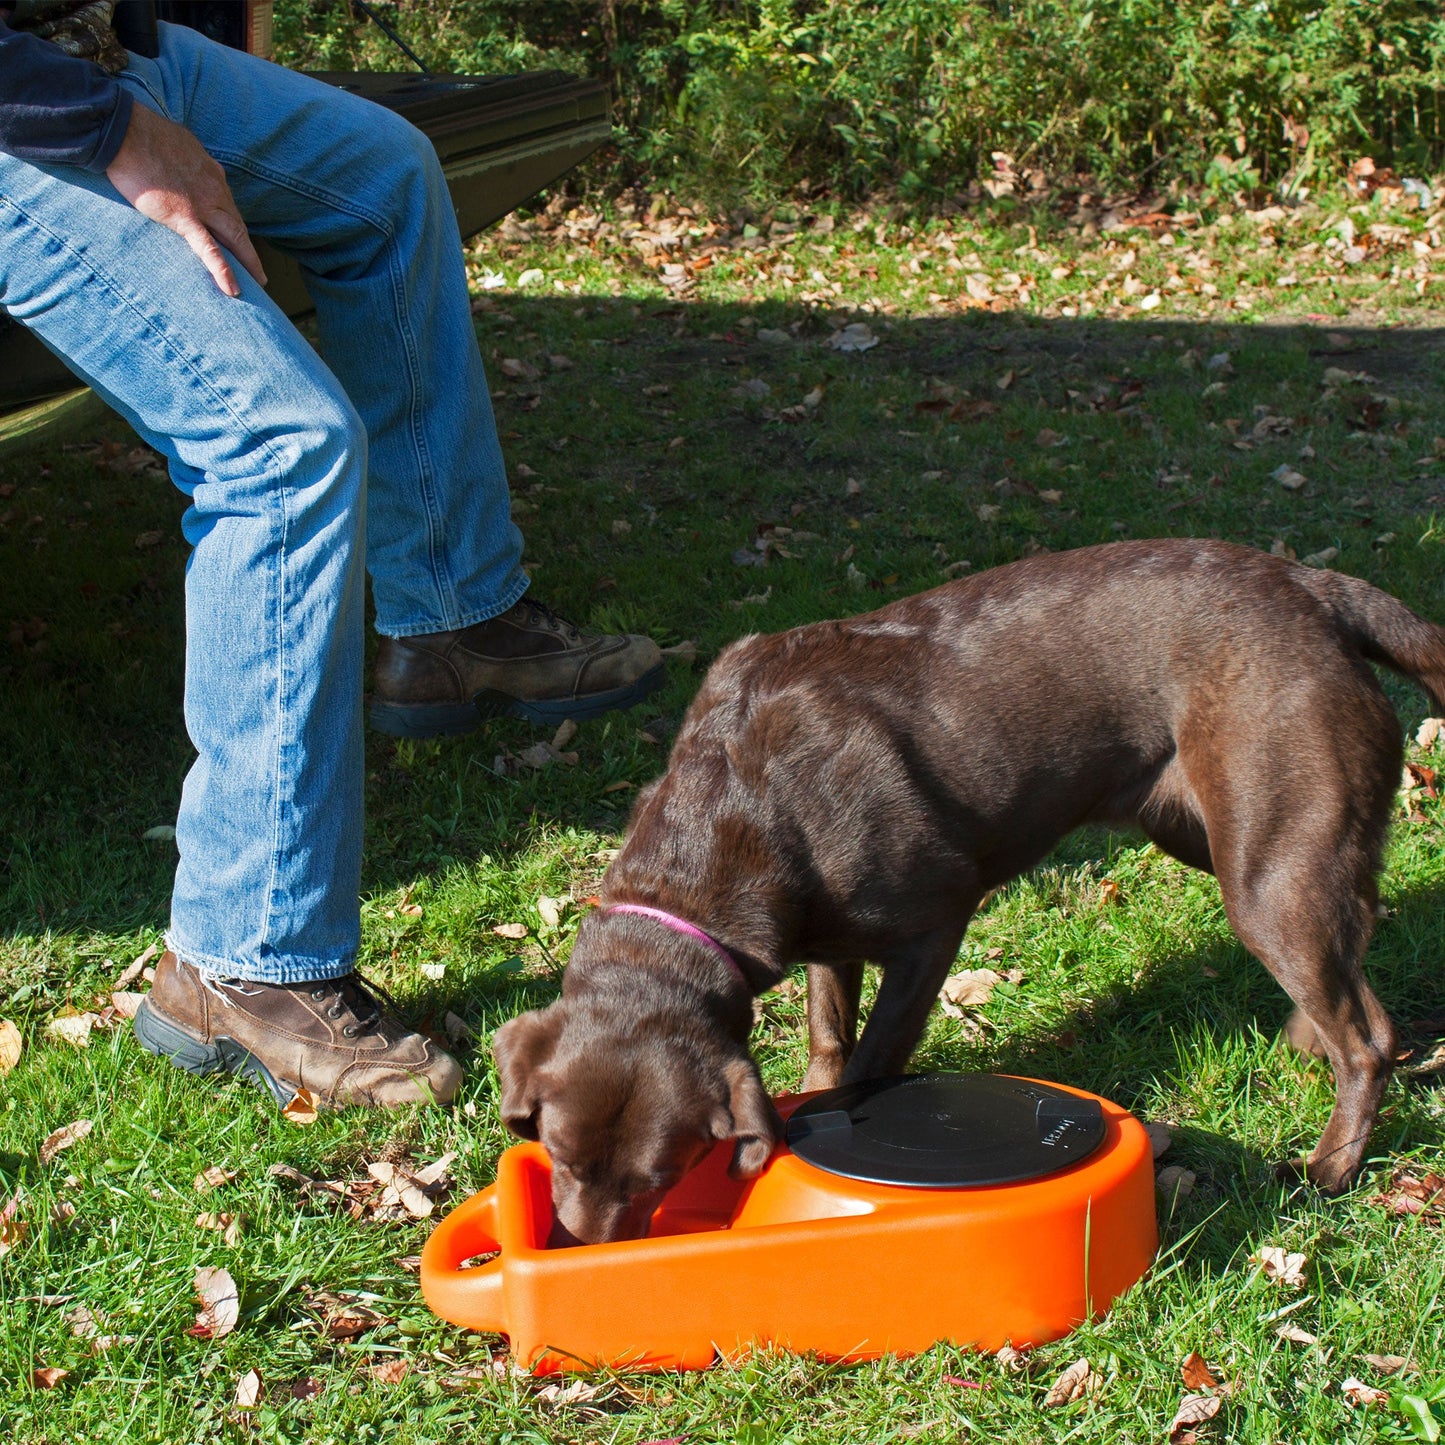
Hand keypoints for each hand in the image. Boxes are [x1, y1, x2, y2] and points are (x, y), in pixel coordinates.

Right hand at [105, 102, 266, 297]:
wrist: (124, 130)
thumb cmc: (141, 132)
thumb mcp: (176, 143)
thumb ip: (186, 158)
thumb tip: (186, 162)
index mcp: (210, 172)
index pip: (227, 204)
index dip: (233, 223)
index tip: (238, 238)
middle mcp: (214, 190)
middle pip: (237, 225)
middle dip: (248, 249)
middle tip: (257, 271)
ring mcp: (202, 205)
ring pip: (235, 238)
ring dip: (248, 262)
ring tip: (257, 282)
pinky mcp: (184, 217)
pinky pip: (210, 249)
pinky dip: (223, 270)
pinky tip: (233, 289)